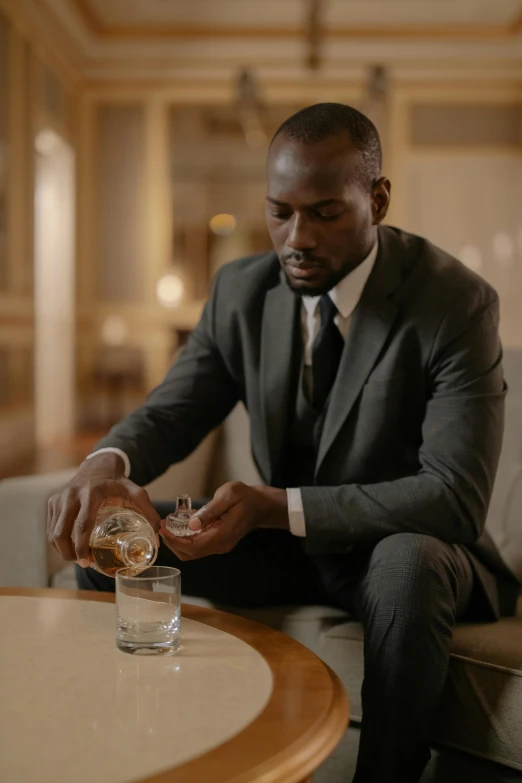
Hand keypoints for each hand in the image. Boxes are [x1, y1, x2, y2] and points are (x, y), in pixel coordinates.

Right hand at [47, 452, 160, 566]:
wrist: (99, 465)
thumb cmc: (118, 482)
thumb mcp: (137, 493)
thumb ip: (149, 513)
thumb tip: (157, 539)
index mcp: (92, 494)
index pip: (81, 525)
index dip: (81, 547)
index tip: (86, 562)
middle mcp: (72, 495)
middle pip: (61, 532)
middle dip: (68, 553)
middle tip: (82, 563)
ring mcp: (59, 498)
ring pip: (53, 532)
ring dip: (62, 549)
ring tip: (77, 558)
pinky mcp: (53, 501)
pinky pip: (51, 527)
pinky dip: (57, 541)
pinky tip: (70, 547)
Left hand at [159, 481, 287, 560]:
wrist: (261, 505)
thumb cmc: (245, 497)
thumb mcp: (228, 496)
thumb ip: (210, 511)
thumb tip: (191, 524)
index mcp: (222, 535)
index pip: (192, 547)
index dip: (174, 540)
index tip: (163, 527)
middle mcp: (221, 545)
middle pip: (189, 554)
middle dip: (172, 542)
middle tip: (162, 526)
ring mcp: (221, 546)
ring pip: (193, 552)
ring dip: (178, 542)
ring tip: (168, 526)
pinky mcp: (219, 542)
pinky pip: (199, 547)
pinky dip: (186, 540)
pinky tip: (182, 526)